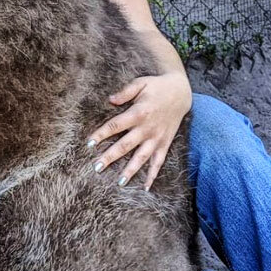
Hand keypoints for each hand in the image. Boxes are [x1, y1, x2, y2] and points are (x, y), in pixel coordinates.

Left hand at [87, 73, 190, 189]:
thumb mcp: (141, 83)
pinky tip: (145, 187)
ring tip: (120, 183)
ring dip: (130, 171)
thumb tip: (110, 100)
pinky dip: (153, 175)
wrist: (181, 93)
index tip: (89, 144)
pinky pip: (158, 162)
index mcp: (139, 112)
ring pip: (142, 157)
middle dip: (110, 157)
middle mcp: (147, 128)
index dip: (101, 134)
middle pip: (125, 145)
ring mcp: (157, 138)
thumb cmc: (157, 87)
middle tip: (96, 168)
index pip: (115, 125)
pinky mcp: (165, 143)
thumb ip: (125, 92)